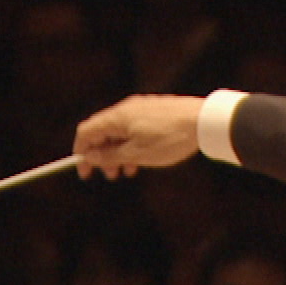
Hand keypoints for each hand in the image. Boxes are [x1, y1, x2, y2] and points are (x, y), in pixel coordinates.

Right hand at [73, 95, 205, 179]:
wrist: (204, 120)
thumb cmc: (170, 138)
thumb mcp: (137, 154)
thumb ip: (110, 156)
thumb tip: (90, 157)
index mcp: (117, 117)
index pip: (86, 132)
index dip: (81, 152)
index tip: (84, 170)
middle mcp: (126, 109)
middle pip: (103, 132)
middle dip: (102, 155)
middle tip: (110, 176)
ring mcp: (141, 108)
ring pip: (121, 132)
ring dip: (119, 152)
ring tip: (128, 171)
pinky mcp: (156, 111)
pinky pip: (135, 128)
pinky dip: (133, 144)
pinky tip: (142, 159)